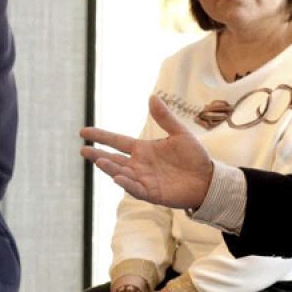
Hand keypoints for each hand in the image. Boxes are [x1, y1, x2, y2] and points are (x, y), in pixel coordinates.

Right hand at [81, 95, 213, 209]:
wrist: (208, 179)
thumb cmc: (194, 157)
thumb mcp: (180, 133)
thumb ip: (165, 117)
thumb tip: (152, 97)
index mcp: (143, 149)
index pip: (117, 141)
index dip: (102, 136)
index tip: (84, 132)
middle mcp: (139, 165)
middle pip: (113, 159)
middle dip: (98, 155)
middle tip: (83, 149)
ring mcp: (144, 180)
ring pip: (121, 173)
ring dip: (110, 168)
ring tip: (98, 161)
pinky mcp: (152, 193)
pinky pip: (136, 188)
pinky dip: (126, 184)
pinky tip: (117, 177)